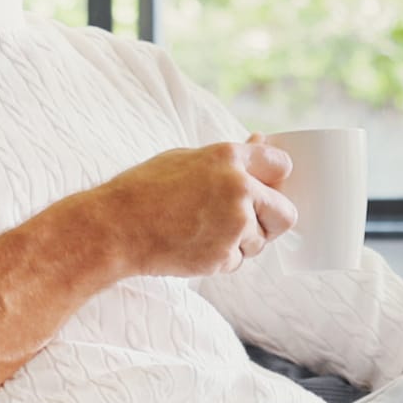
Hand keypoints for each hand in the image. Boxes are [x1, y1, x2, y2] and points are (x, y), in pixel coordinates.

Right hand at [79, 140, 298, 276]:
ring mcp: (234, 226)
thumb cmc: (145, 189)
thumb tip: (262, 142)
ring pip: (260, 241)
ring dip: (241, 241)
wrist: (116, 228)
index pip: (281, 165)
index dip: (275, 178)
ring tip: (203, 230)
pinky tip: (193, 244)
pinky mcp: (223, 257)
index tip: (266, 185)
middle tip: (246, 219)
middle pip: (286, 213)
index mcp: (229, 157)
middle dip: (271, 218)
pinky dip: (222, 257)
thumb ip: (231, 156)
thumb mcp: (186, 158)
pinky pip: (237, 260)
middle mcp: (238, 189)